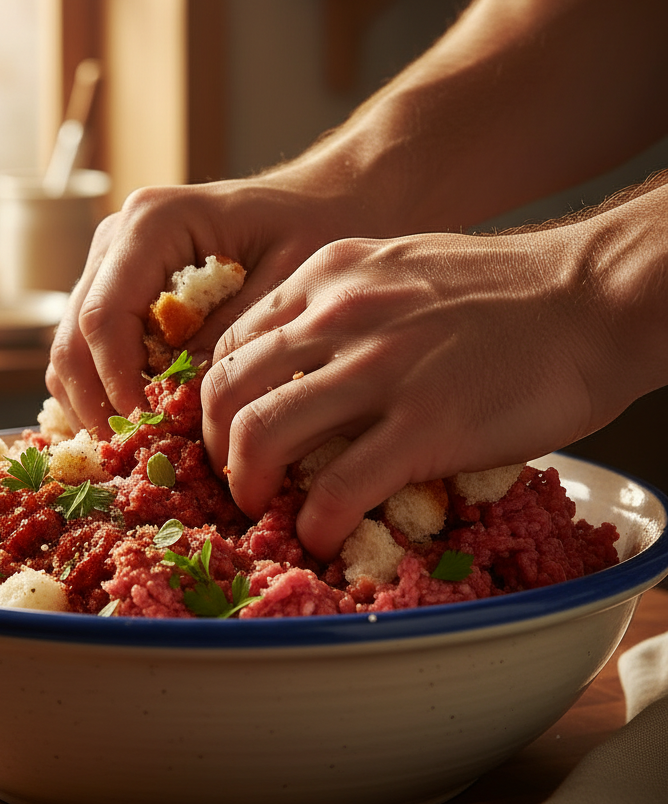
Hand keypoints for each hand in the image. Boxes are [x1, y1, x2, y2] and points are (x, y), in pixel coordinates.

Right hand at [46, 165, 377, 433]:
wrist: (315, 201)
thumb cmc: (309, 229)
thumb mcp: (288, 281)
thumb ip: (235, 334)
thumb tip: (185, 395)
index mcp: (153, 223)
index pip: (105, 316)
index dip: (117, 382)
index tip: (147, 430)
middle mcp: (117, 240)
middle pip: (74, 337)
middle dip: (97, 403)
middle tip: (135, 455)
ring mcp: (109, 266)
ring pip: (71, 349)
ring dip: (94, 403)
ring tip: (138, 447)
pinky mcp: (116, 292)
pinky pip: (88, 351)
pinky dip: (104, 391)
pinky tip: (141, 423)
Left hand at [200, 225, 633, 560]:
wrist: (589, 296)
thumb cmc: (502, 288)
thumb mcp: (396, 267)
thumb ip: (342, 305)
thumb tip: (306, 362)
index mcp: (326, 276)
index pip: (232, 342)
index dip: (214, 398)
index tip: (226, 430)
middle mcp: (337, 316)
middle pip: (227, 389)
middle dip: (213, 445)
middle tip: (232, 476)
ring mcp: (378, 369)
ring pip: (262, 434)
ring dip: (247, 485)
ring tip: (260, 508)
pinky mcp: (424, 425)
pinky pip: (338, 486)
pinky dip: (316, 522)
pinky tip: (322, 535)